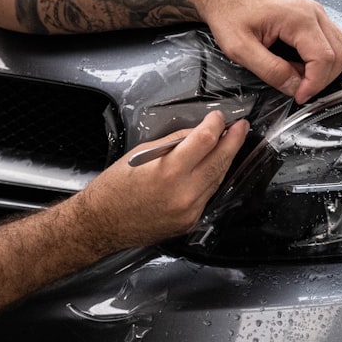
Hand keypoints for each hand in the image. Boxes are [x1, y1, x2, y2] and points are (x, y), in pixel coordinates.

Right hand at [76, 111, 248, 249]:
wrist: (101, 224)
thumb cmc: (113, 188)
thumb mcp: (140, 154)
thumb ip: (172, 143)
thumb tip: (196, 133)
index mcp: (169, 172)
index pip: (205, 140)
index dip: (215, 125)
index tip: (218, 117)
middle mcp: (184, 193)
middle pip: (220, 160)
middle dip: (233, 140)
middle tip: (240, 127)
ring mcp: (190, 211)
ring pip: (218, 179)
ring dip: (225, 159)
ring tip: (230, 144)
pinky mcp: (190, 221)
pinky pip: (208, 195)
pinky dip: (212, 178)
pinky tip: (213, 167)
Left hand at [201, 0, 341, 103]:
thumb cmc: (229, 13)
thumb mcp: (240, 49)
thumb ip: (270, 70)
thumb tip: (294, 86)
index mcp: (298, 18)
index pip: (325, 58)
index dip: (315, 84)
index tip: (300, 96)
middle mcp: (312, 11)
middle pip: (339, 54)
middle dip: (321, 79)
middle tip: (298, 90)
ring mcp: (314, 11)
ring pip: (339, 47)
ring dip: (324, 68)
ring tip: (297, 76)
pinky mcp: (310, 15)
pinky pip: (330, 39)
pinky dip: (321, 57)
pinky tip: (299, 63)